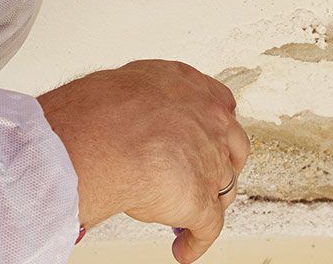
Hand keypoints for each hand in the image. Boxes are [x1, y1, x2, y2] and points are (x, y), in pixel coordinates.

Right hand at [37, 60, 250, 261]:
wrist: (101, 139)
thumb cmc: (99, 111)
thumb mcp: (128, 84)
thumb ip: (144, 101)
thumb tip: (128, 116)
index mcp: (191, 88)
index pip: (220, 106)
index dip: (213, 127)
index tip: (207, 135)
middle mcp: (210, 121)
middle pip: (233, 147)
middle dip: (222, 163)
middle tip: (204, 174)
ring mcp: (211, 162)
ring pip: (223, 187)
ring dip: (209, 202)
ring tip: (190, 215)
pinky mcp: (201, 200)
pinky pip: (207, 227)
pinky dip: (195, 241)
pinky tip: (184, 249)